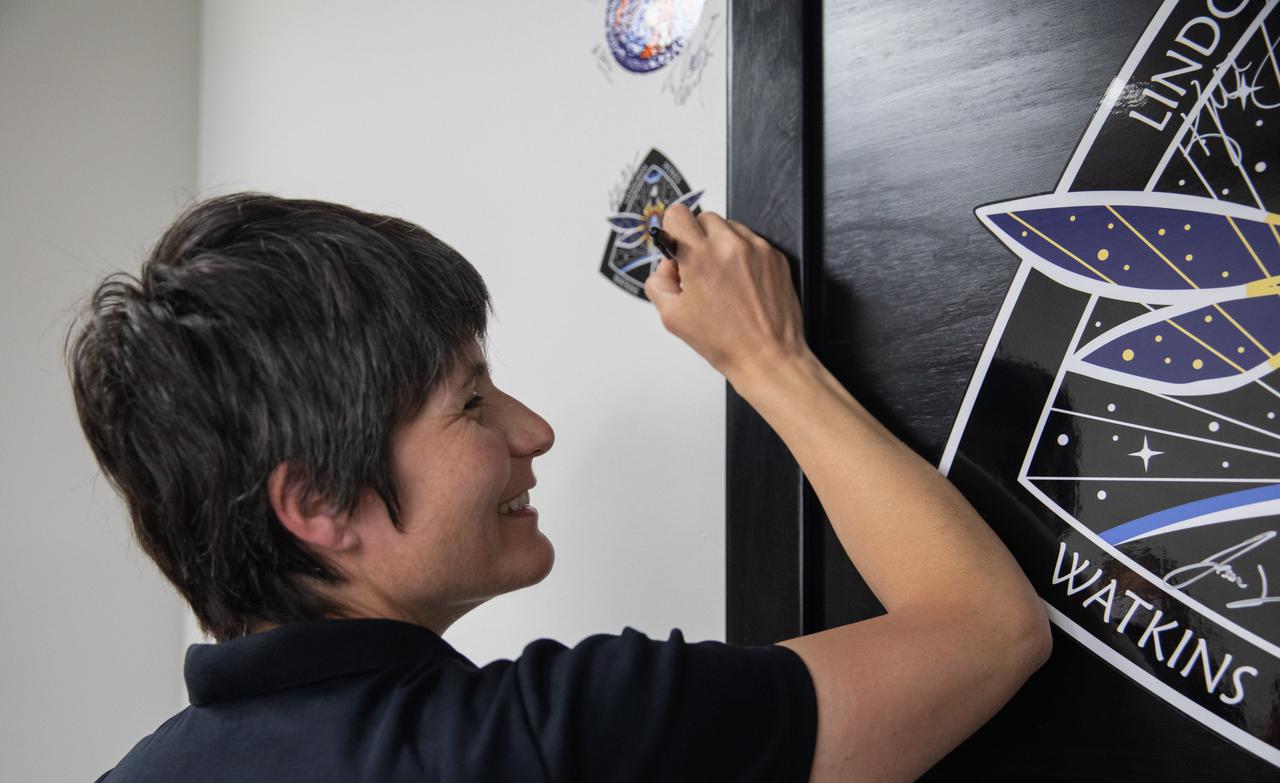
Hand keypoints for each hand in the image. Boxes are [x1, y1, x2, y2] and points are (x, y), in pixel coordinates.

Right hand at [644, 205, 808, 380]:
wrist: (767, 356)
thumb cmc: (726, 342)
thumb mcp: (672, 317)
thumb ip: (658, 282)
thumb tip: (665, 266)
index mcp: (699, 257)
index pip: (677, 213)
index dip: (673, 230)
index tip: (677, 246)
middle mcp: (729, 246)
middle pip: (703, 217)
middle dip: (697, 239)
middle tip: (699, 268)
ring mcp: (756, 248)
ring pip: (729, 227)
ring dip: (721, 244)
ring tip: (723, 277)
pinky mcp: (775, 256)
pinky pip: (752, 241)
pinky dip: (744, 255)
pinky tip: (742, 282)